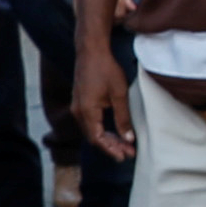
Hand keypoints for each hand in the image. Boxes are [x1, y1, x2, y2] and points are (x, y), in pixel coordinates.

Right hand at [71, 43, 136, 160]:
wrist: (91, 50)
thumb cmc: (105, 69)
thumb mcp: (119, 94)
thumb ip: (123, 118)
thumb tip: (128, 138)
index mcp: (87, 111)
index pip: (98, 138)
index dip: (111, 149)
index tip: (125, 155)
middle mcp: (78, 111)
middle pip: (93, 137)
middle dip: (110, 146)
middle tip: (128, 152)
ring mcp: (77, 106)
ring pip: (91, 130)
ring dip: (106, 138)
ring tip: (123, 144)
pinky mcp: (80, 101)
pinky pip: (89, 122)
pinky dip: (101, 129)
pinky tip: (112, 131)